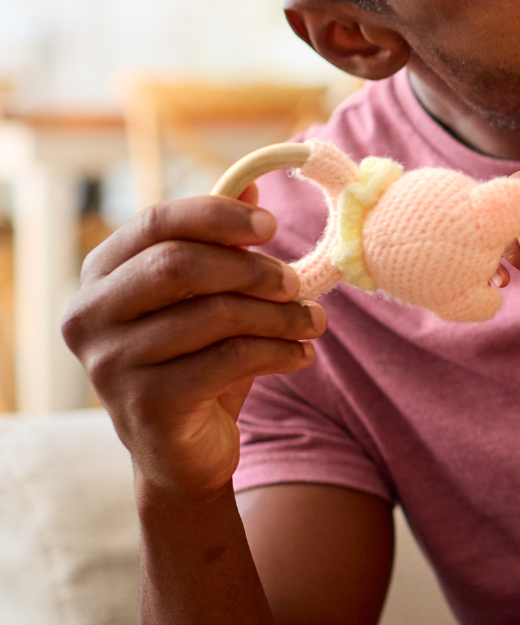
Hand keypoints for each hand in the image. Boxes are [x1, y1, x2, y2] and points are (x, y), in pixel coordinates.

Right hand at [60, 190, 325, 499]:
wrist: (184, 452)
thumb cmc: (197, 360)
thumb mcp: (208, 298)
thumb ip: (220, 243)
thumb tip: (253, 184)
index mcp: (99, 276)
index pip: (155, 223)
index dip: (218, 216)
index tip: (271, 226)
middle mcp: (89, 317)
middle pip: (180, 266)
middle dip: (253, 269)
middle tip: (298, 282)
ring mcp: (110, 364)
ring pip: (214, 315)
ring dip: (281, 315)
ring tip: (314, 322)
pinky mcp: (145, 405)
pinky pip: (228, 359)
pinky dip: (279, 351)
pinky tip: (302, 355)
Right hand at [501, 157, 519, 280]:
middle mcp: (510, 200)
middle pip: (503, 224)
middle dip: (511, 249)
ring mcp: (504, 218)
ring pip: (495, 240)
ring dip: (503, 260)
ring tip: (506, 281)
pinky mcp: (505, 235)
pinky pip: (494, 249)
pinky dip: (493, 265)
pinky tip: (499, 281)